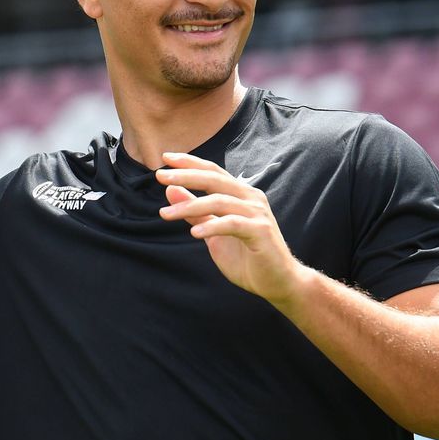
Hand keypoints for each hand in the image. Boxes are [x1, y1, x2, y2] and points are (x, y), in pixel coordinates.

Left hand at [156, 152, 307, 308]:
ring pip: (219, 201)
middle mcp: (250, 198)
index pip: (213, 172)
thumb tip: (170, 190)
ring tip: (165, 214)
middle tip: (160, 175)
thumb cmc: (247, 257)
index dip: (190, 163)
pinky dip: (212, 227)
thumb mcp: (213, 232)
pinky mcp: (261, 231)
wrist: (278, 282)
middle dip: (186, 175)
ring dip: (190, 206)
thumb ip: (194, 212)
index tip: (165, 157)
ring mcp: (257, 213)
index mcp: (240, 194)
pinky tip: (194, 233)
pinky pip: (232, 224)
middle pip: (214, 179)